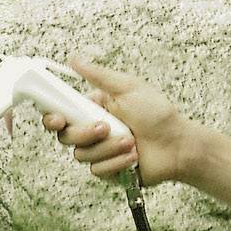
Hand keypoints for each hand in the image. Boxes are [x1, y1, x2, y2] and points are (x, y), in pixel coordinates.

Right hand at [39, 56, 190, 182]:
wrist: (178, 145)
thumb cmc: (158, 114)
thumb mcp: (128, 88)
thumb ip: (98, 76)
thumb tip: (74, 59)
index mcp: (93, 109)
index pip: (61, 113)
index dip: (52, 117)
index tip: (58, 118)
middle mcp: (93, 131)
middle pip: (66, 136)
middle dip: (84, 133)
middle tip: (105, 127)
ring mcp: (100, 152)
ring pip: (81, 155)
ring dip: (107, 148)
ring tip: (131, 142)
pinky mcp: (109, 170)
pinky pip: (98, 170)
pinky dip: (116, 162)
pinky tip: (133, 157)